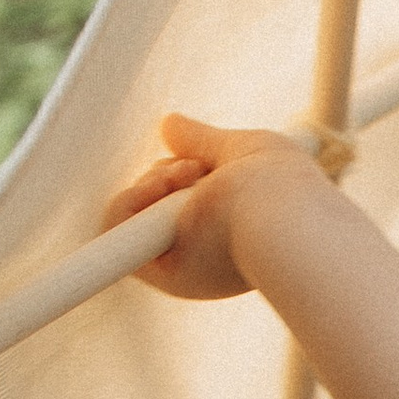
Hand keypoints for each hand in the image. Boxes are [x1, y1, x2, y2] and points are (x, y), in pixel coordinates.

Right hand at [98, 112, 313, 300]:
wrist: (282, 216)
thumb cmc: (280, 184)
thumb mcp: (240, 149)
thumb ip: (202, 141)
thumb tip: (169, 124)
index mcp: (232, 227)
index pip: (186, 199)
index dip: (182, 173)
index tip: (195, 165)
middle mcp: (209, 254)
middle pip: (158, 202)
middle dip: (167, 172)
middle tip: (195, 168)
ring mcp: (187, 265)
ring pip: (135, 214)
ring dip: (154, 183)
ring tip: (190, 175)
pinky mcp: (163, 275)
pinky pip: (115, 233)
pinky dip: (127, 204)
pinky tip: (161, 187)